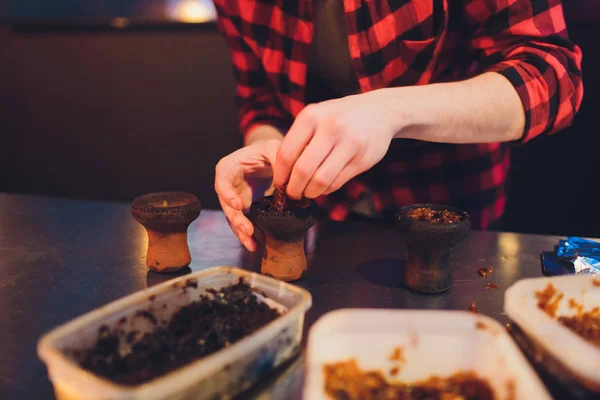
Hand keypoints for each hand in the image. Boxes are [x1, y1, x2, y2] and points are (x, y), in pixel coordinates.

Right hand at [215, 139, 279, 250]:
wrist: (268, 158)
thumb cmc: (266, 150)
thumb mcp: (271, 147)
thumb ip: (276, 158)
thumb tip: (284, 179)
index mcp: (228, 168)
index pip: (222, 182)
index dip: (228, 195)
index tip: (238, 205)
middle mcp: (227, 186)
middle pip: (226, 205)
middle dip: (236, 219)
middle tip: (248, 229)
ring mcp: (235, 199)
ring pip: (233, 219)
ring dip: (241, 233)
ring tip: (252, 244)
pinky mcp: (245, 209)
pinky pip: (243, 224)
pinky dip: (249, 236)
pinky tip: (256, 246)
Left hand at [273, 90, 397, 198]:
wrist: (380, 111)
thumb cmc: (339, 116)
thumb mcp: (317, 116)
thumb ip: (298, 139)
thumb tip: (281, 172)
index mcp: (312, 116)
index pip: (287, 153)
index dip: (280, 174)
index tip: (279, 183)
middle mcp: (330, 128)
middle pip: (303, 170)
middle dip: (294, 188)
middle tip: (292, 193)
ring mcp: (349, 144)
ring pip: (321, 180)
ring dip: (310, 192)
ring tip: (308, 192)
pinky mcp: (362, 160)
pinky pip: (337, 182)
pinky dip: (326, 189)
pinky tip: (323, 187)